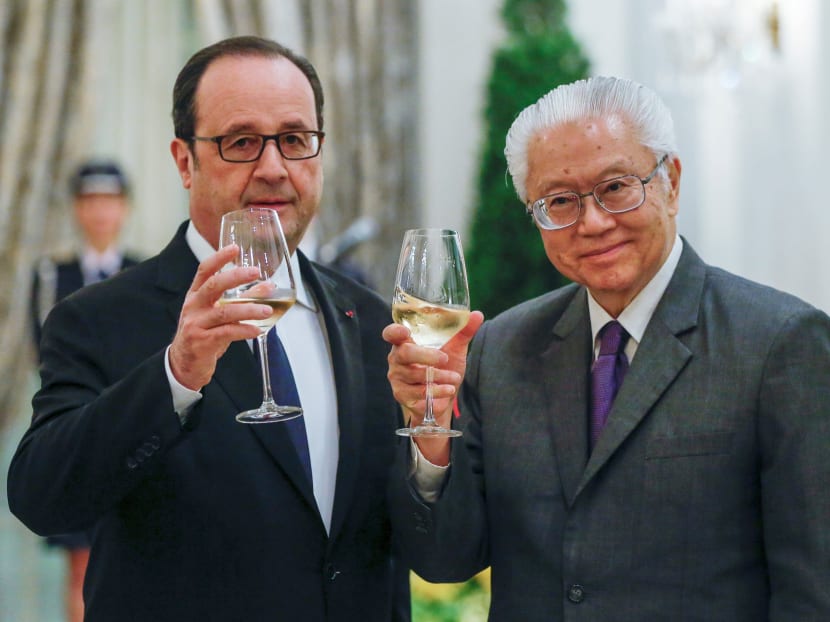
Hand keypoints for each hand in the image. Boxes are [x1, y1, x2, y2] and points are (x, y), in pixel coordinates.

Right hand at [168, 245, 272, 390]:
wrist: (184, 364)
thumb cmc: (205, 334)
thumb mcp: (220, 313)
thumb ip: (243, 299)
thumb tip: (269, 286)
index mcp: (196, 295)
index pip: (204, 270)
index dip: (218, 258)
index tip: (235, 248)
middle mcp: (193, 306)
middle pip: (213, 286)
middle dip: (235, 277)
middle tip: (256, 272)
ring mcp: (196, 324)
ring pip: (224, 312)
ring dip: (248, 309)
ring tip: (267, 310)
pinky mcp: (202, 342)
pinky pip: (226, 333)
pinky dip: (244, 330)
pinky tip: (257, 330)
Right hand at [383, 310, 483, 463]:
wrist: (444, 395)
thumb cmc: (444, 366)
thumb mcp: (454, 348)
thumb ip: (464, 331)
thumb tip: (477, 315)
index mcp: (405, 341)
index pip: (391, 333)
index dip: (394, 331)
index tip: (404, 332)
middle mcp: (397, 357)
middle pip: (405, 353)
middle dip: (427, 355)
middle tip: (444, 359)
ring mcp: (397, 376)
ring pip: (416, 374)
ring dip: (439, 376)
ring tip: (454, 377)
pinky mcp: (402, 393)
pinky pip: (419, 392)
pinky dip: (438, 390)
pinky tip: (448, 389)